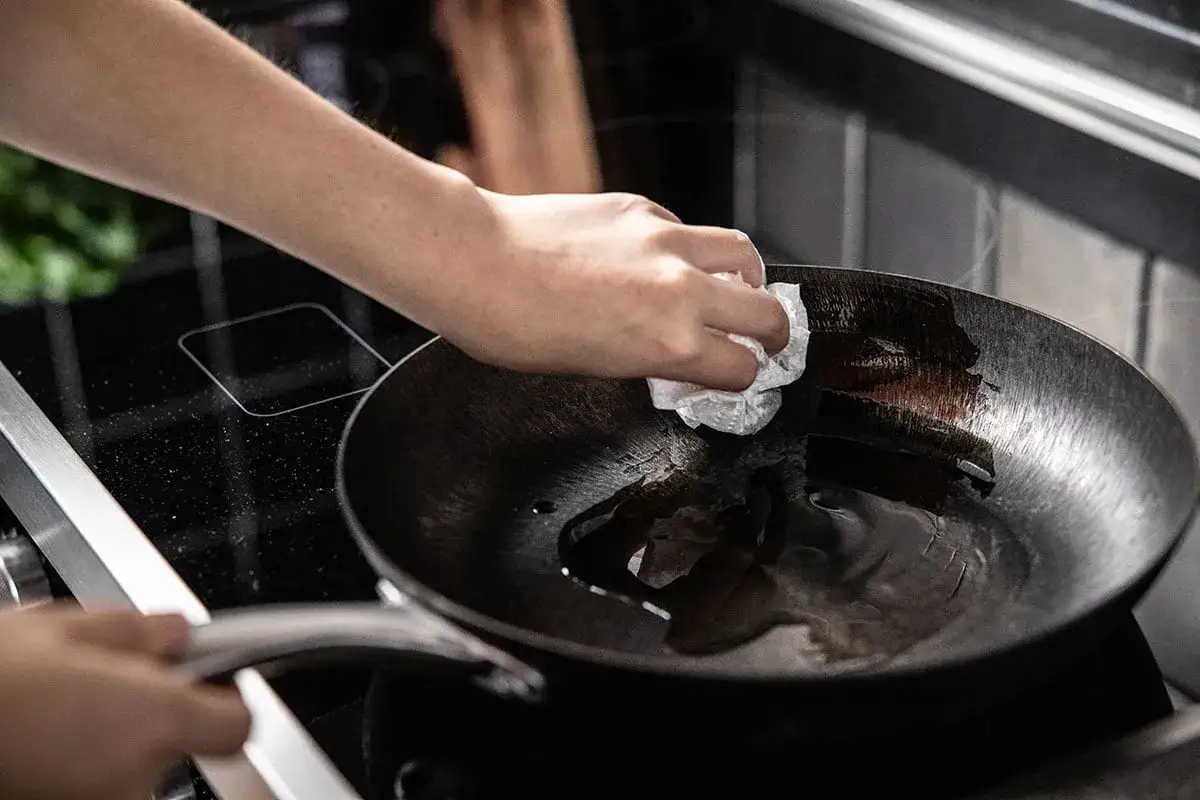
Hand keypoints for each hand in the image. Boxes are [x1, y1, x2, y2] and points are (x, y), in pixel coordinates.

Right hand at [0, 605, 249, 799]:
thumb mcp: (58, 629)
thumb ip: (134, 631)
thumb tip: (174, 633)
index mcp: (153, 717)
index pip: (237, 725)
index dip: (224, 698)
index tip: (205, 681)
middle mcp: (136, 774)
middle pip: (178, 742)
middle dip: (150, 711)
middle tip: (100, 683)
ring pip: (131, 767)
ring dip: (108, 741)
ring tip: (54, 712)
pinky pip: (94, 786)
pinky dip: (77, 767)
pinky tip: (39, 741)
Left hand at [438, 190, 789, 390]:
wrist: (477, 262)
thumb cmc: (515, 327)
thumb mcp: (594, 367)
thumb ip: (650, 358)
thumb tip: (676, 354)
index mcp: (670, 344)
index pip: (742, 366)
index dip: (744, 377)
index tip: (739, 376)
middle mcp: (680, 290)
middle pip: (766, 311)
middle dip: (774, 333)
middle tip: (767, 339)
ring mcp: (665, 241)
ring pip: (741, 253)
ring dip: (749, 277)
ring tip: (737, 288)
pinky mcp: (641, 209)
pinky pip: (687, 229)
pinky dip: (690, 249)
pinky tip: (663, 261)